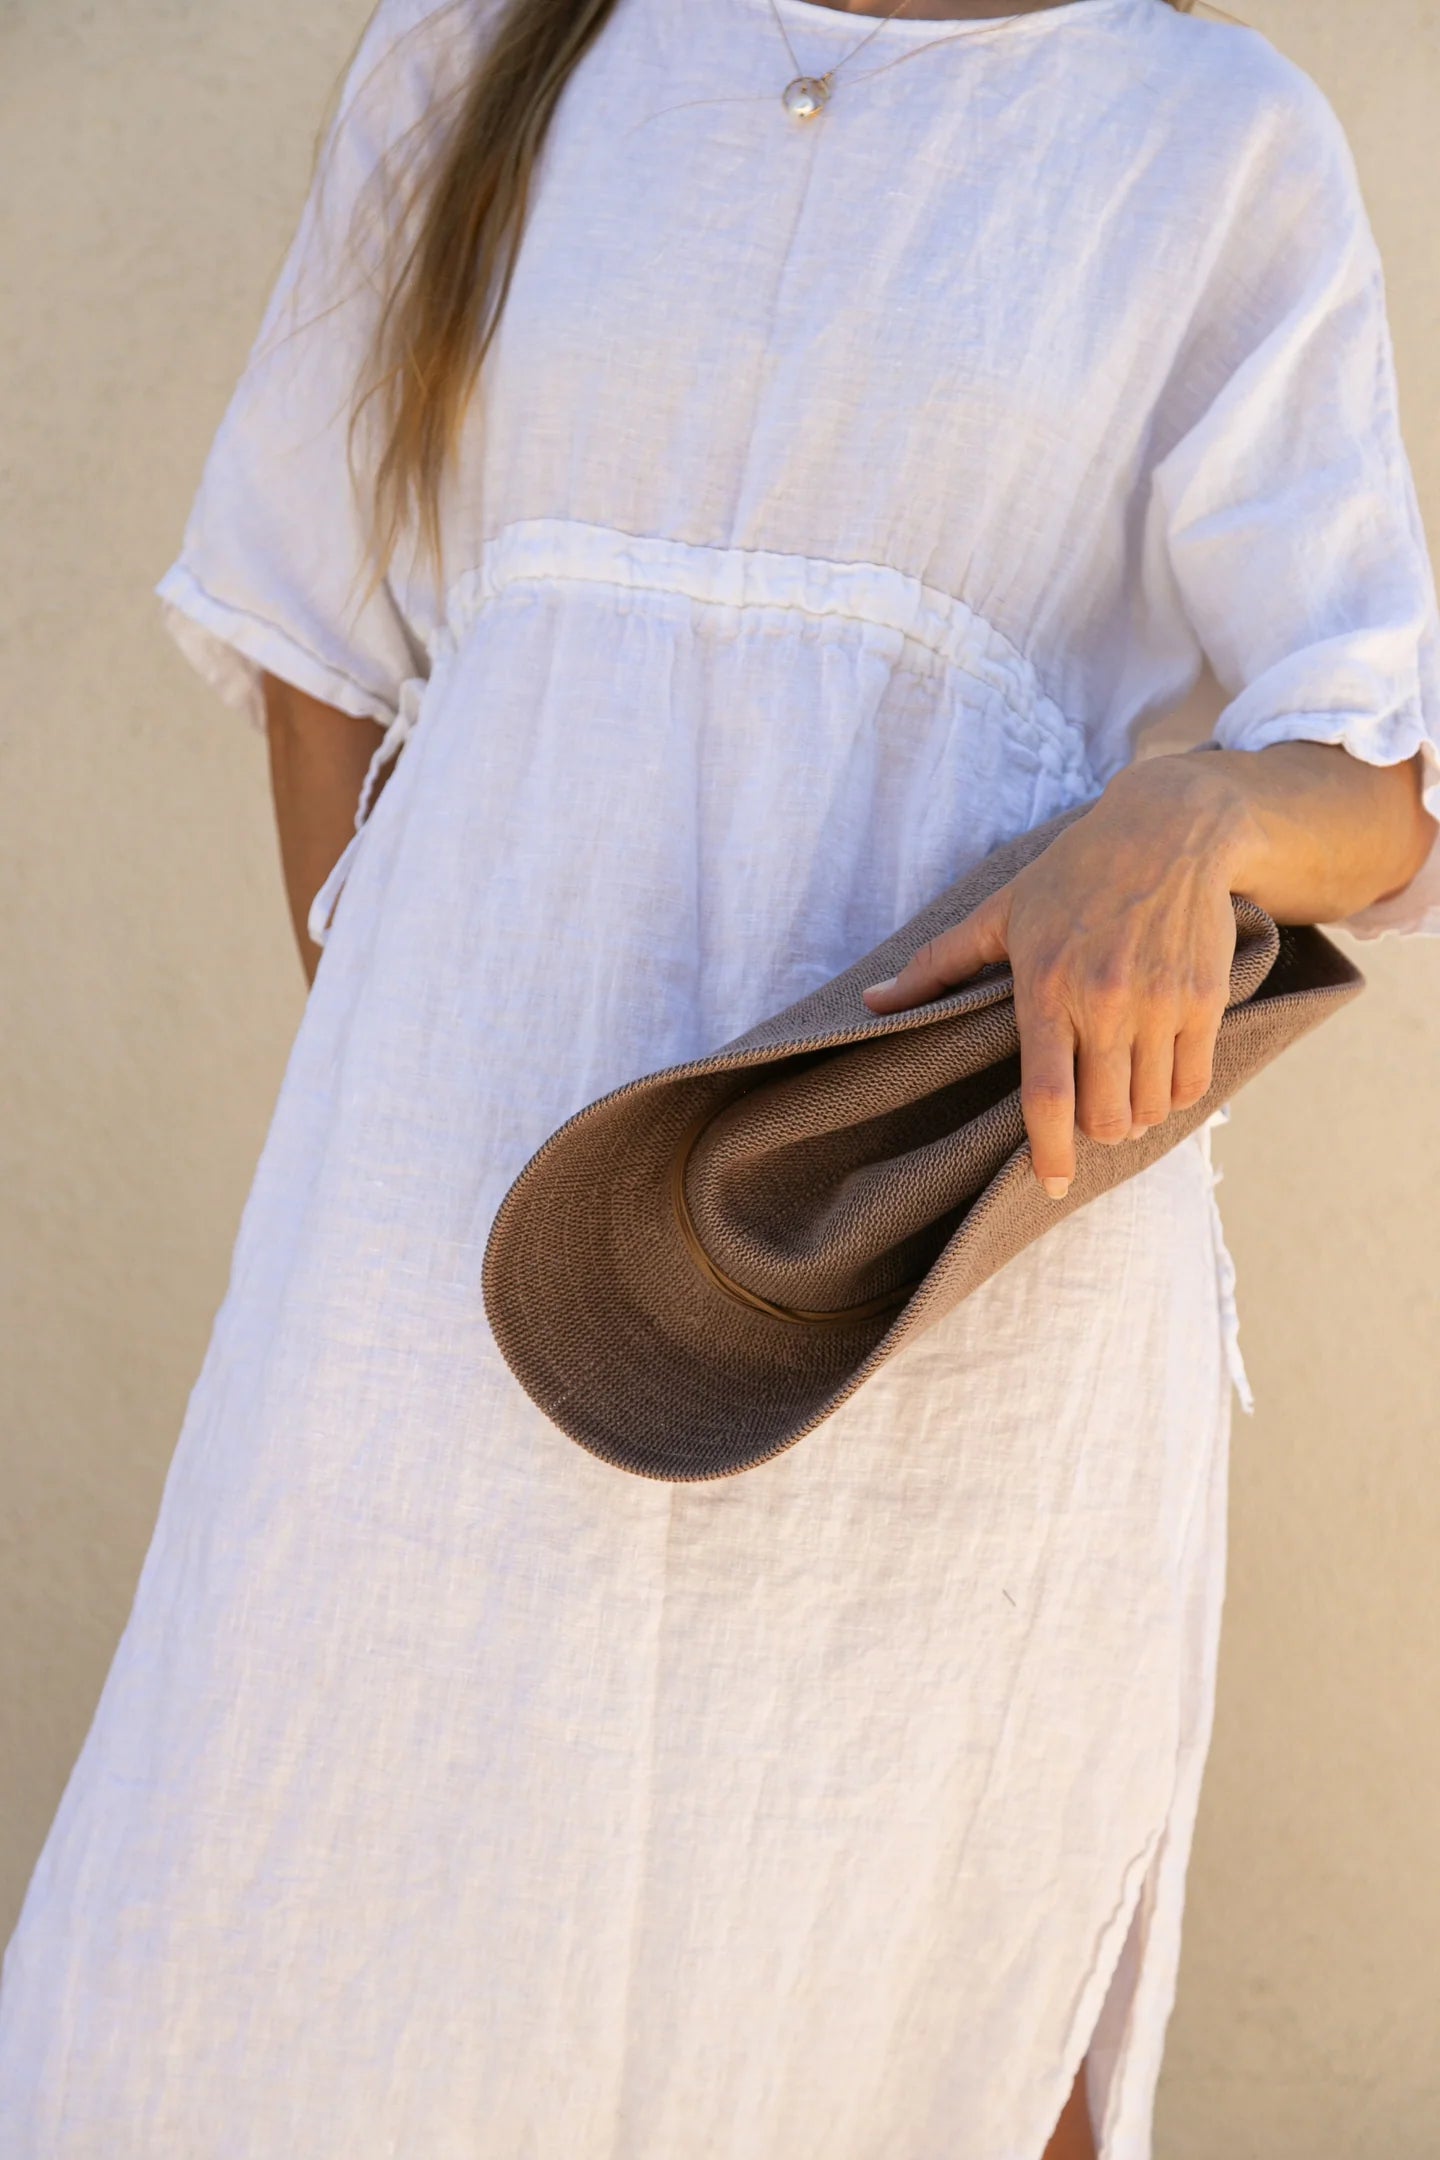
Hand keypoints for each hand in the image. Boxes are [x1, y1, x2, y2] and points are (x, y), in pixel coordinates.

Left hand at [861, 755, 1252, 1198]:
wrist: (1168, 830)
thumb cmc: (1073, 873)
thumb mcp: (1000, 911)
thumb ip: (938, 967)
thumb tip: (873, 1002)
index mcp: (1047, 986)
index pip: (1047, 1095)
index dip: (1048, 1151)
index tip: (1049, 1183)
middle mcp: (1106, 1001)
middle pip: (1104, 1115)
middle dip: (1094, 1135)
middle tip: (1088, 1121)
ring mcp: (1160, 1003)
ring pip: (1150, 1107)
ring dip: (1134, 1118)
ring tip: (1122, 1097)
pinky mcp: (1204, 999)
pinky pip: (1191, 1081)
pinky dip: (1173, 1097)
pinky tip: (1157, 1080)